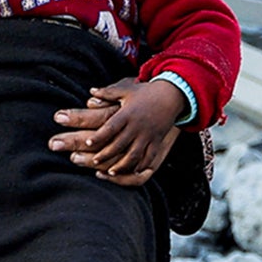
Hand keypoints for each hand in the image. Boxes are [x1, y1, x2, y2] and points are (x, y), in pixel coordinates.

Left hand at [48, 77, 183, 185]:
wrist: (173, 94)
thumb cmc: (146, 92)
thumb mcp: (127, 89)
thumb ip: (108, 92)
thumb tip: (91, 92)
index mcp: (127, 114)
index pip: (110, 128)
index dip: (98, 137)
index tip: (88, 144)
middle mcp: (137, 126)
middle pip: (119, 144)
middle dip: (105, 155)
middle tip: (94, 161)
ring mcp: (148, 135)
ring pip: (133, 155)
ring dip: (121, 165)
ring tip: (110, 172)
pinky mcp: (157, 141)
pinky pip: (149, 157)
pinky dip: (140, 166)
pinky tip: (132, 172)